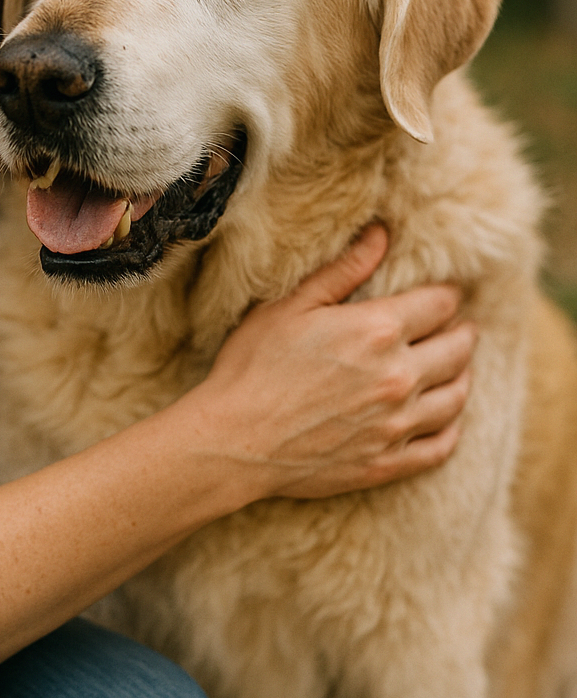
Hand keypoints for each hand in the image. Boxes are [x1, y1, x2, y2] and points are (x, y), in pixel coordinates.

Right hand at [189, 224, 474, 501]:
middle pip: (457, 349)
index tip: (446, 294)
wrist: (235, 441)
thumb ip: (343, 271)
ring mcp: (396, 424)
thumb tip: (381, 234)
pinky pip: (441, 445)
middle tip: (460, 328)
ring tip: (458, 368)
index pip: (439, 305)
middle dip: (462, 333)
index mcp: (377, 331)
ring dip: (462, 377)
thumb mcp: (291, 306)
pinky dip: (452, 428)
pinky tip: (446, 418)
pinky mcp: (387, 462)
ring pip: (456, 397)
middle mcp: (398, 377)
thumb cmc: (253, 366)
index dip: (446, 296)